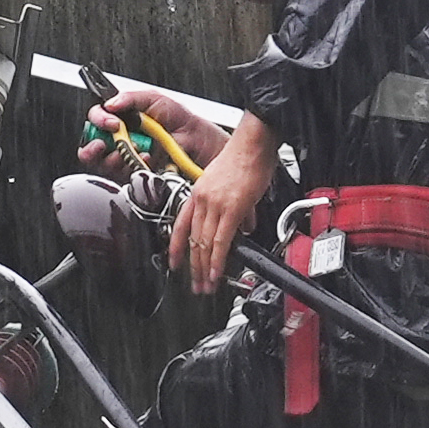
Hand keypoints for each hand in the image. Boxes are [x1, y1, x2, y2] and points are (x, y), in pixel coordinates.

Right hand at [77, 85, 228, 177]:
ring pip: (103, 163)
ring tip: (135, 148)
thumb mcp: (158, 101)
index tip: (111, 122)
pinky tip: (146, 159)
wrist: (202, 145)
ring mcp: (127, 159)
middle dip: (97, 144)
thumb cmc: (182, 122)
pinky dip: (132, 167)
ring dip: (117, 155)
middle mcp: (122, 140)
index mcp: (124, 119)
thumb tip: (110, 103)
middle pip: (92, 145)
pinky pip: (122, 177)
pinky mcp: (135, 176)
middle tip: (110, 141)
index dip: (98, 120)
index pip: (97, 120)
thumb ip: (132, 98)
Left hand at [165, 113, 278, 294]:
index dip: (176, 247)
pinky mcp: (231, 208)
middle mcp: (202, 199)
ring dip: (205, 268)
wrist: (254, 142)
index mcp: (198, 192)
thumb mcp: (230, 182)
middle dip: (193, 266)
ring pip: (205, 244)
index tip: (174, 264)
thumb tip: (243, 225)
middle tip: (196, 285)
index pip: (180, 225)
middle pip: (193, 240)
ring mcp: (215, 204)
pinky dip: (217, 260)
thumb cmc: (245, 157)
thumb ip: (233, 206)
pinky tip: (216, 272)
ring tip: (207, 285)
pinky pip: (221, 240)